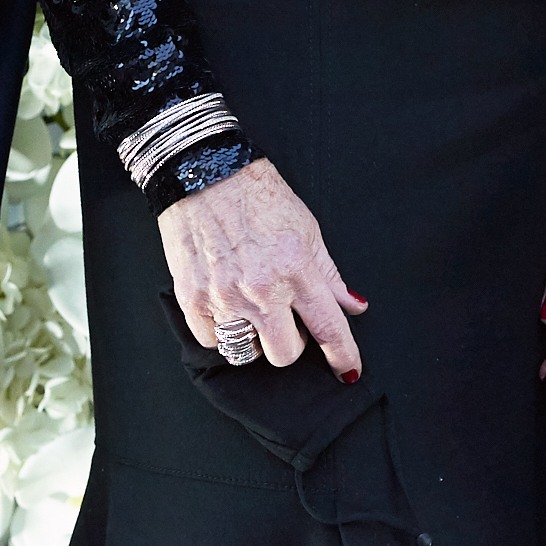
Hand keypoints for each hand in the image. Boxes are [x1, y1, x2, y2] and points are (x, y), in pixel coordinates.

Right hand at [159, 159, 366, 380]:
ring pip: (247, 352)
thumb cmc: (258, 196)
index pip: (328, 327)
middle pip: (285, 353)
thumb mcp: (306, 229)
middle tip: (284, 317)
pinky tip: (224, 304)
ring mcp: (225, 297)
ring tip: (250, 307)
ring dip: (254, 337)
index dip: (343, 355)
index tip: (349, 371)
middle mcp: (262, 289)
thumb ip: (329, 274)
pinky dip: (221, 330)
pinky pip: (212, 342)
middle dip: (290, 342)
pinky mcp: (193, 300)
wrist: (204, 174)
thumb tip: (353, 306)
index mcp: (296, 268)